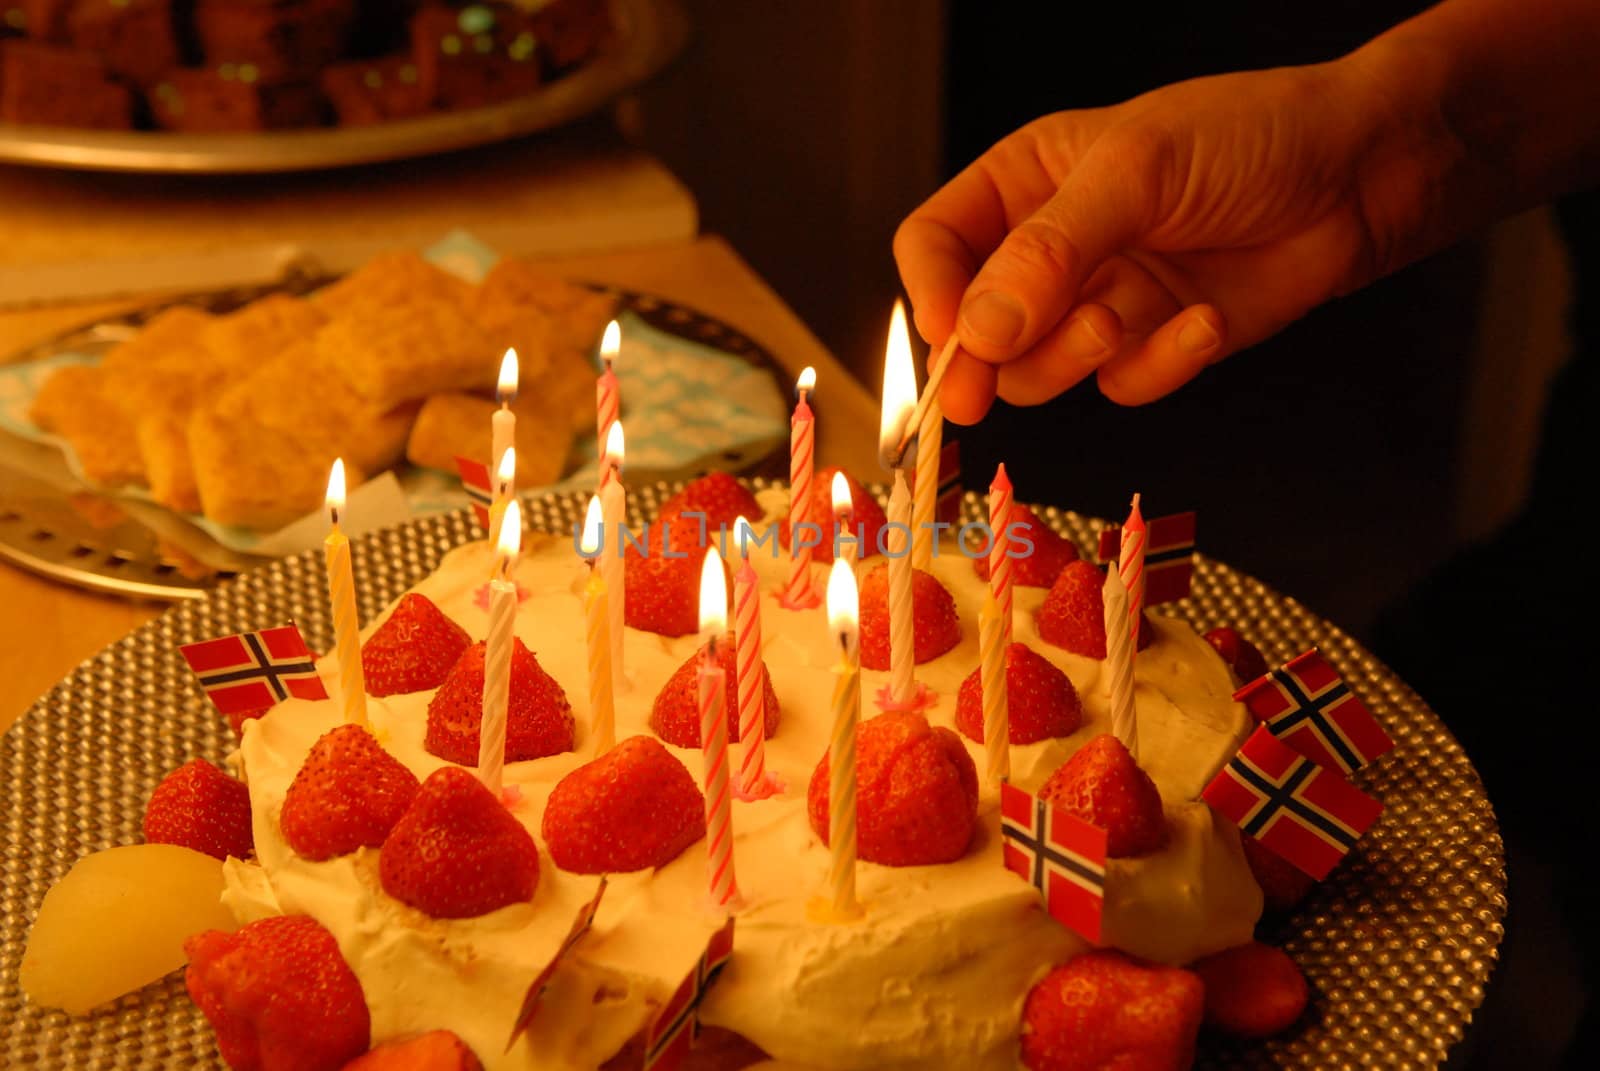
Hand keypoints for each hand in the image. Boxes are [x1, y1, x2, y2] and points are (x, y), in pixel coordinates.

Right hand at [895, 58, 1441, 421]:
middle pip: (973, 325)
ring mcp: (1099, 299)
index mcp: (1024, 182)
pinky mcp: (1153, 344)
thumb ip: (1048, 254)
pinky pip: (1120, 385)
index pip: (935, 244)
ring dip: (1073, 357)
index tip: (950, 336)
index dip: (931, 292)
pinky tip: (1205, 321)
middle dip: (989, 354)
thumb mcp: (1136, 174)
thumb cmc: (1251, 137)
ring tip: (1122, 319)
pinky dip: (1158, 364)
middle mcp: (1050, 247)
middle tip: (990, 384)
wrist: (1362, 172)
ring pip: (1038, 370)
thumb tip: (975, 335)